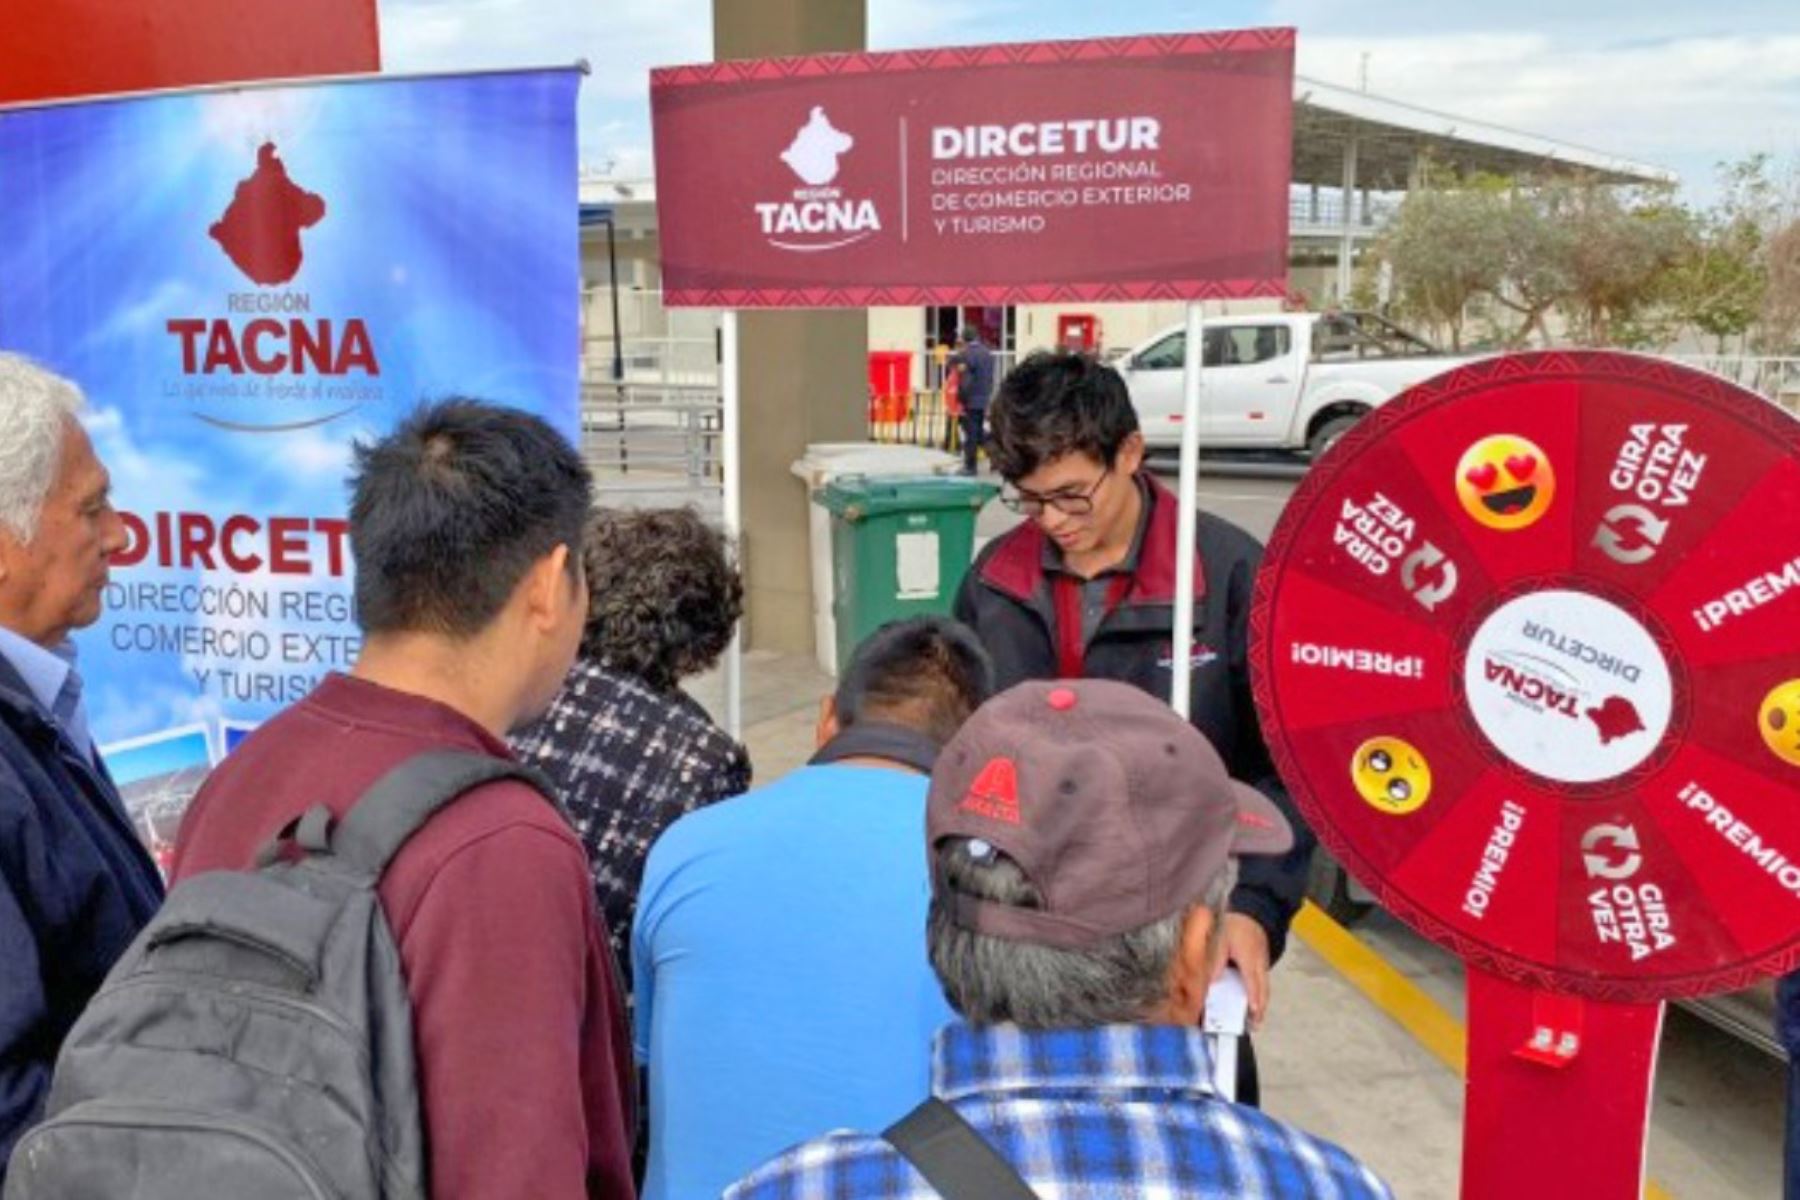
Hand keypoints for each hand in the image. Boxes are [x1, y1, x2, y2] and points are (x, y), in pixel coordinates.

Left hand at [1214, 913, 1271, 1029]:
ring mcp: (1264, 965)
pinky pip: (1263, 984)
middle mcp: (1259, 963)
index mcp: (1249, 956)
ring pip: (1265, 988)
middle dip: (1260, 1008)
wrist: (1254, 914)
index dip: (1253, 996)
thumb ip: (1216, 959)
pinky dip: (1260, 996)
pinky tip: (1254, 1005)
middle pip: (1263, 989)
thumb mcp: (1222, 939)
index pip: (1251, 979)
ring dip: (1261, 1005)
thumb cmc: (1236, 926)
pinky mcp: (1263, 966)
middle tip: (1255, 1024)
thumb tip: (1210, 980)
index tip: (1253, 1010)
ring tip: (1255, 1021)